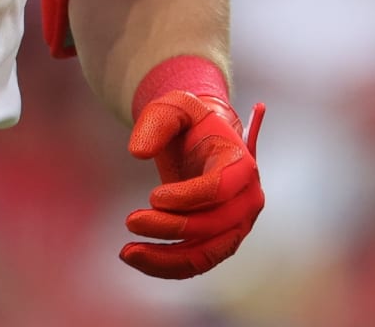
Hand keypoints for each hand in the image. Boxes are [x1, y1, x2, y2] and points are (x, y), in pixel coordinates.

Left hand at [120, 90, 265, 278]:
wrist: (201, 140)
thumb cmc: (190, 124)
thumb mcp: (173, 107)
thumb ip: (156, 122)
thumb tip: (138, 152)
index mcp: (241, 164)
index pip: (221, 189)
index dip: (188, 197)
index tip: (153, 197)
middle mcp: (247, 199)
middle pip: (213, 225)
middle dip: (171, 228)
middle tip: (131, 220)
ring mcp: (237, 225)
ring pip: (205, 254)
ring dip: (166, 259)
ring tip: (127, 251)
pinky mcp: (221, 241)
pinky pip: (197, 263)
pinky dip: (167, 266)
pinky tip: (137, 257)